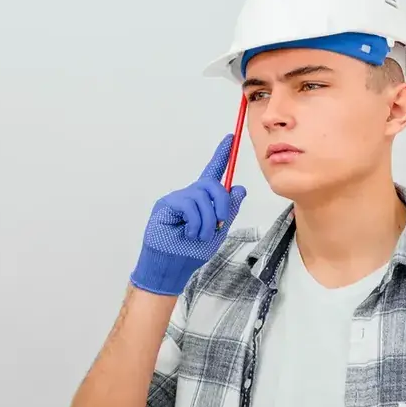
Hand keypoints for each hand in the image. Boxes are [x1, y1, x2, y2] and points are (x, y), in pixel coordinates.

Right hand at [129, 134, 247, 295]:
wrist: (173, 267)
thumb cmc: (192, 251)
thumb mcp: (218, 231)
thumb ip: (229, 210)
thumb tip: (239, 189)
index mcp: (203, 201)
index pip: (213, 173)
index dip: (221, 156)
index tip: (230, 139)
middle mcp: (190, 195)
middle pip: (212, 184)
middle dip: (222, 203)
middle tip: (221, 222)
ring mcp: (177, 199)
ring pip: (201, 196)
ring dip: (208, 220)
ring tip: (201, 235)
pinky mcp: (166, 205)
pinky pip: (188, 205)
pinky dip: (195, 222)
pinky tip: (189, 233)